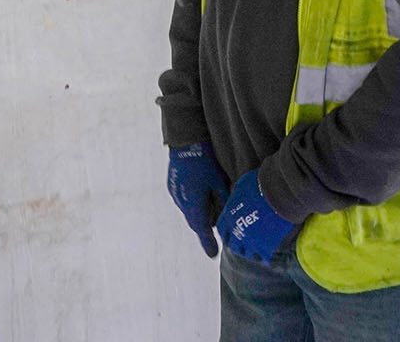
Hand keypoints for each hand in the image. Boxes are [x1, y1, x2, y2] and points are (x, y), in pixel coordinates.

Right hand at [167, 142, 228, 257]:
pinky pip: (184, 203)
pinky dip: (193, 205)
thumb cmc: (205, 162)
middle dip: (205, 228)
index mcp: (194, 203)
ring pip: (189, 212)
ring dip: (199, 215)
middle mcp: (182, 202)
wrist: (186, 143)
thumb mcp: (219, 182)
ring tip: (210, 209)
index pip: (202, 228)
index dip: (208, 242)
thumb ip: (223, 201)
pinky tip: (200, 197)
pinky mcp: (173, 188)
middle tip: (214, 235)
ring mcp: (176, 195)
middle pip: (195, 222)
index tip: (213, 255)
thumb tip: (227, 216)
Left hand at [216, 170, 297, 262]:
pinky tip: (269, 255)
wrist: (279, 192)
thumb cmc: (261, 184)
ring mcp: (251, 241)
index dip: (227, 231)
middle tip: (245, 242)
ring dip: (250, 252)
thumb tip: (236, 194)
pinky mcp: (266, 247)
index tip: (233, 231)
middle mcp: (237, 231)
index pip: (222, 229)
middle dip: (237, 244)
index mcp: (229, 216)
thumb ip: (237, 194)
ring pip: (246, 253)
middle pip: (232, 244)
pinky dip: (265, 257)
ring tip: (257, 250)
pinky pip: (263, 257)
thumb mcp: (242, 185)